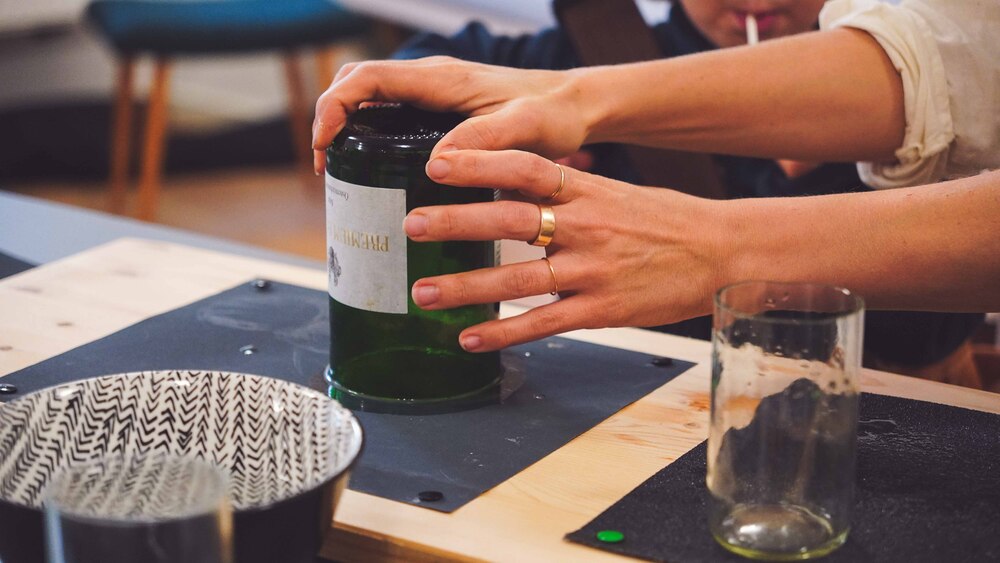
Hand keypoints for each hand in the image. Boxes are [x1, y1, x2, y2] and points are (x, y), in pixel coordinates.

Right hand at [312, 56, 590, 173]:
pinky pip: (388, 108)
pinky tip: (372, 165)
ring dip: (344, 123)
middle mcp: (430, 79)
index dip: (333, 108)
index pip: (366, 80)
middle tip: (324, 165)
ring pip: (369, 95)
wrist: (574, 106)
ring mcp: (432, 91)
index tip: (324, 146)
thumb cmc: (552, 114)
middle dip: (328, 117)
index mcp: (440, 79)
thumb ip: (483, 142)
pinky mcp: (439, 106)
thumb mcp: (523, 129)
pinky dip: (366, 129)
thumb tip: (436, 164)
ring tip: (338, 169)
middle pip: (356, 83)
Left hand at [402, 149, 736, 351]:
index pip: (525, 167)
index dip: (479, 163)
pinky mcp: (603, 309)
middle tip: (412, 226)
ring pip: (518, 278)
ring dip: (466, 286)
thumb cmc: (666, 220)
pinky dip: (504, 333)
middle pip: (510, 219)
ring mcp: (593, 270)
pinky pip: (544, 323)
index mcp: (588, 190)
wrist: (721, 253)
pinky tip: (470, 338)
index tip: (437, 163)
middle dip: (456, 223)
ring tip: (424, 292)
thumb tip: (514, 183)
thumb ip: (567, 189)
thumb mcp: (615, 191)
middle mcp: (585, 226)